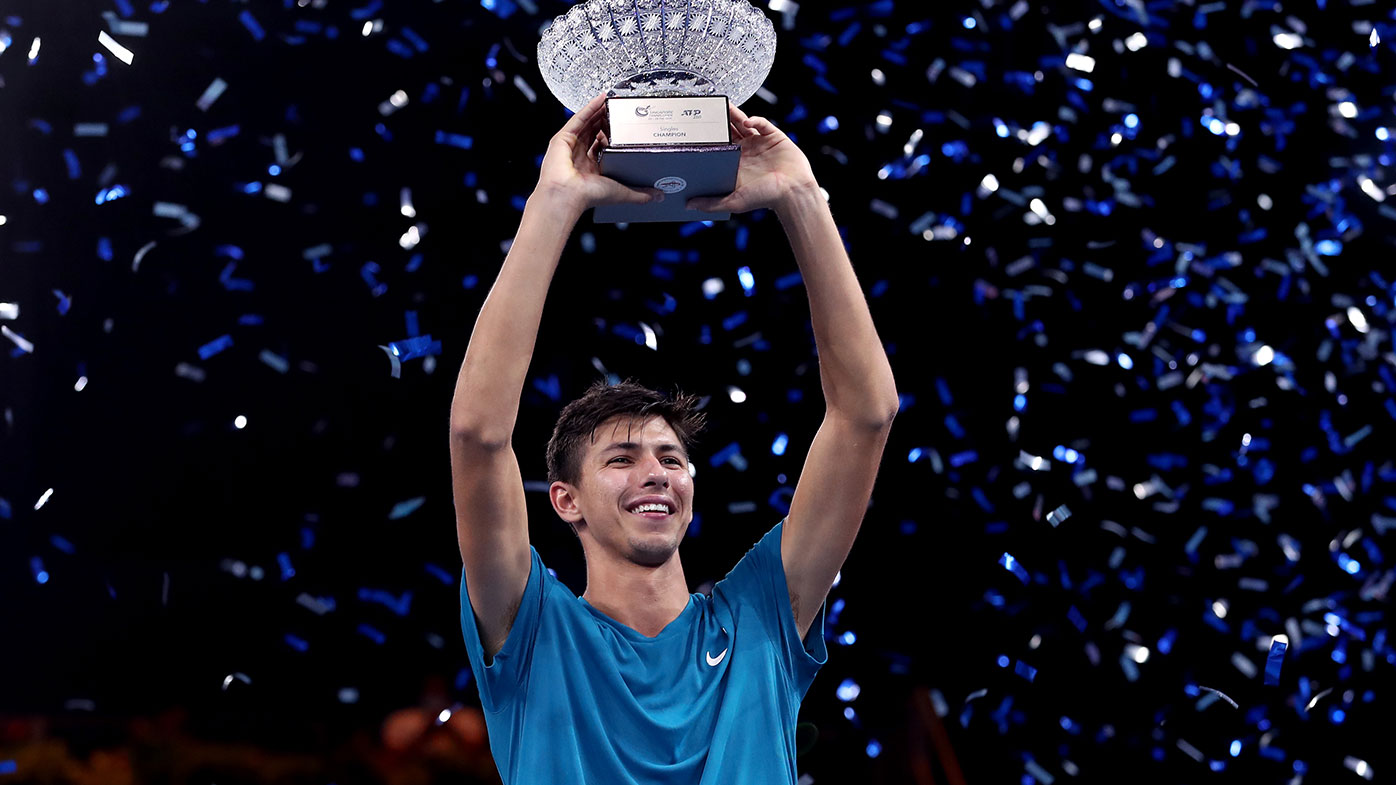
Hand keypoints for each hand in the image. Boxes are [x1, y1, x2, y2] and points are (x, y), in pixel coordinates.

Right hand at [536, 91, 661, 212]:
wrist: (569, 194)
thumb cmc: (588, 196)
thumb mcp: (622, 193)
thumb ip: (641, 194)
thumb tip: (659, 196)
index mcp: (590, 170)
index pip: (602, 147)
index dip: (613, 135)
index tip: (624, 127)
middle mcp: (579, 157)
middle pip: (594, 132)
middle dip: (606, 121)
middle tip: (618, 110)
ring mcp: (570, 147)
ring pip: (586, 124)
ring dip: (599, 112)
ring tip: (611, 102)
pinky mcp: (562, 138)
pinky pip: (578, 119)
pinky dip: (589, 108)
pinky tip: (600, 99)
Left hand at [686, 103, 818, 214]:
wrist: (792, 192)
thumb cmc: (766, 198)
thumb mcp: (734, 201)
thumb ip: (711, 203)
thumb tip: (689, 205)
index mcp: (736, 164)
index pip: (718, 146)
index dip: (709, 137)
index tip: (696, 130)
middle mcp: (747, 152)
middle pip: (729, 131)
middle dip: (719, 120)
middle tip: (708, 110)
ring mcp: (760, 143)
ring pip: (744, 123)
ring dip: (734, 114)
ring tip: (723, 105)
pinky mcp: (774, 137)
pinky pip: (763, 123)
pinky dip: (755, 120)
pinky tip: (748, 121)